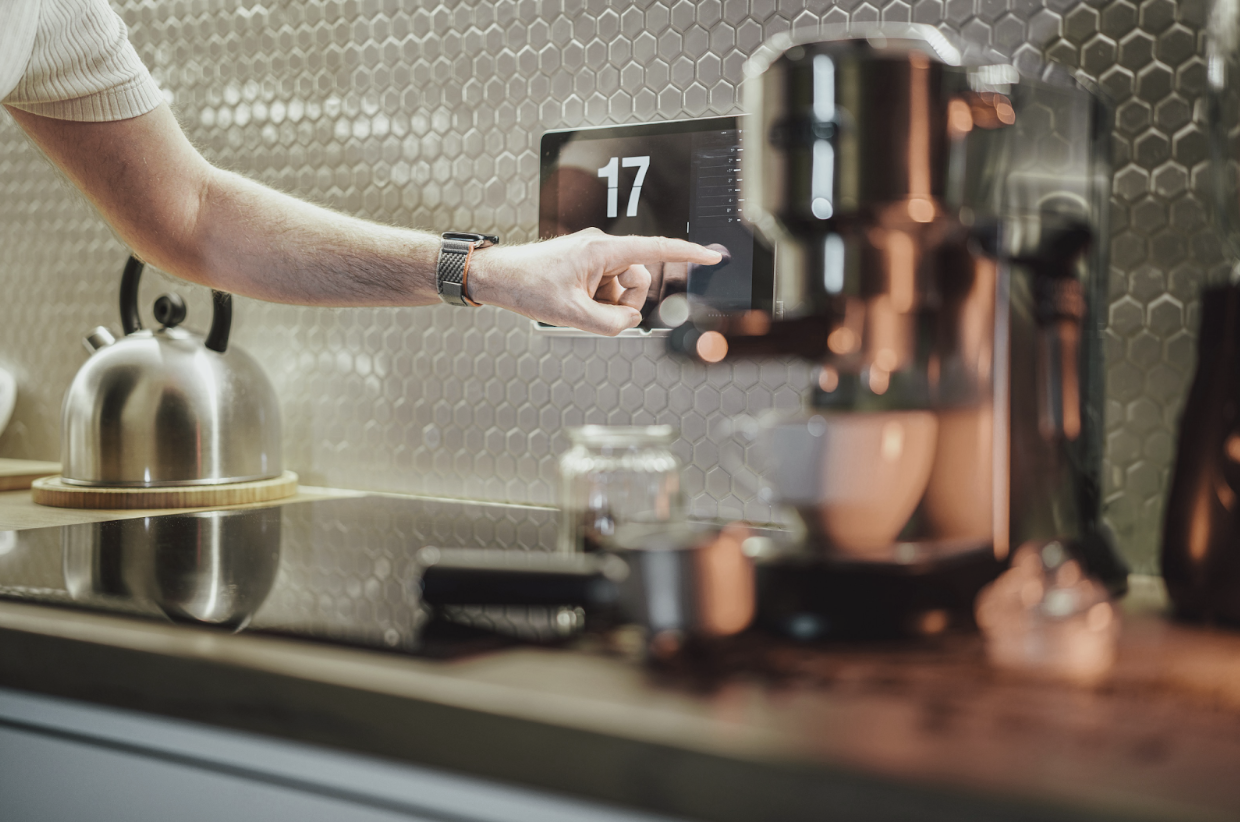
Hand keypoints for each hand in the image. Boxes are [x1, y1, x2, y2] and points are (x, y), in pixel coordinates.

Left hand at [469, 229, 723, 335]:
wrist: (496, 277)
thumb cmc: (526, 286)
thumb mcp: (573, 315)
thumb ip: (612, 324)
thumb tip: (630, 321)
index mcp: (603, 251)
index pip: (656, 250)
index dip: (687, 254)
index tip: (712, 256)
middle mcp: (601, 248)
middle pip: (637, 280)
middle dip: (621, 303)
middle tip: (591, 313)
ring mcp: (593, 257)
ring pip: (620, 289)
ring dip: (605, 304)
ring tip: (575, 307)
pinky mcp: (585, 265)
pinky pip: (604, 288)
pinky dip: (594, 302)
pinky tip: (571, 303)